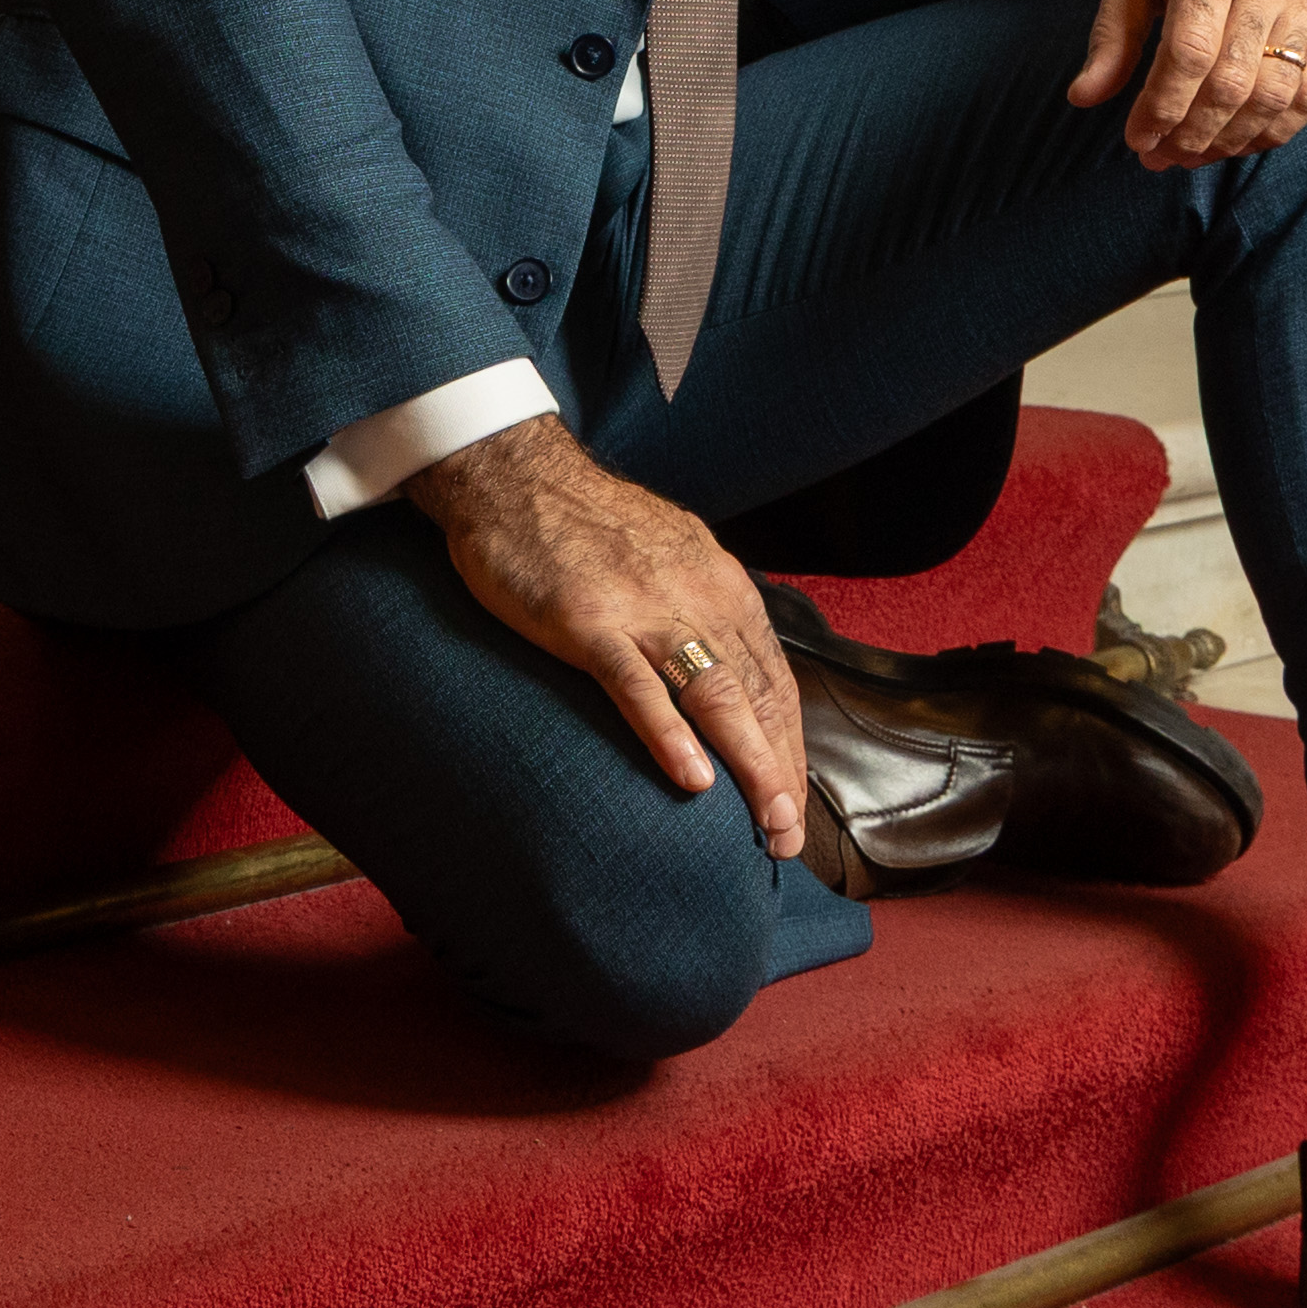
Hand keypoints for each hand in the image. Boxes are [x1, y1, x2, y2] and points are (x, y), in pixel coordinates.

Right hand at [407, 420, 807, 855]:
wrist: (512, 471)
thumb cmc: (582, 521)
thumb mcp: (667, 557)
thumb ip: (699, 609)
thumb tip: (724, 670)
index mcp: (721, 585)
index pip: (774, 679)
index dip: (790, 745)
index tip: (794, 801)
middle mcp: (699, 596)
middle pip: (757, 696)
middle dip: (781, 770)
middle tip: (788, 836)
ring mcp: (645, 608)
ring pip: (716, 695)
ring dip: (749, 763)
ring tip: (765, 821)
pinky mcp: (589, 620)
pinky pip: (637, 685)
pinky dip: (669, 733)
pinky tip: (691, 777)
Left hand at [1068, 0, 1306, 166]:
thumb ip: (1112, 31)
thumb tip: (1084, 96)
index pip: (1190, 53)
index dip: (1162, 107)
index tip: (1137, 138)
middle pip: (1234, 82)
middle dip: (1191, 133)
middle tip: (1160, 156)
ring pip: (1278, 95)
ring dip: (1232, 139)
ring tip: (1193, 154)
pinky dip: (1280, 127)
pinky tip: (1242, 139)